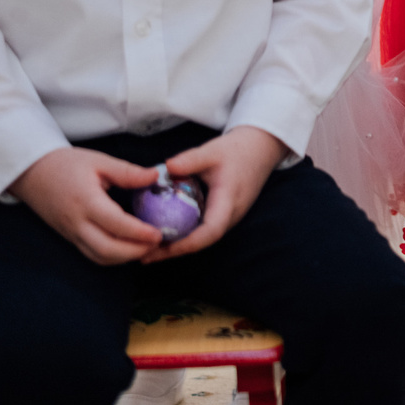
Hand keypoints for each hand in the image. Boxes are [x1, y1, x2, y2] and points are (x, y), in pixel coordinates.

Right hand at [9, 146, 164, 264]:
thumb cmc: (66, 164)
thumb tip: (155, 177)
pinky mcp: (70, 238)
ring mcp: (71, 233)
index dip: (139, 232)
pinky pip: (92, 254)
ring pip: (100, 257)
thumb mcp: (99, 161)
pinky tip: (128, 248)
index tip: (159, 233)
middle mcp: (77, 223)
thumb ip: (127, 172)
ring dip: (125, 258)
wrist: (31, 173)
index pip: (116, 224)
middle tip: (157, 243)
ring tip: (147, 247)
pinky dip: (112, 257)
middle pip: (107, 249)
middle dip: (135, 251)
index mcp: (86, 201)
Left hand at [145, 126, 290, 261]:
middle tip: (144, 255)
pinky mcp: (225, 215)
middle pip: (203, 241)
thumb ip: (189, 160)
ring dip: (178, 246)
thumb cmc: (236, 150)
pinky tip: (165, 233)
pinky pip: (204, 230)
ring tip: (149, 249)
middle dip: (174, 251)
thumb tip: (164, 167)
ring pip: (203, 238)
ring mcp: (229, 217)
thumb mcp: (212, 151)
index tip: (160, 247)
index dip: (186, 243)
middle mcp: (231, 216)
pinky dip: (184, 235)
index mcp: (229, 202)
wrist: (260, 149)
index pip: (210, 231)